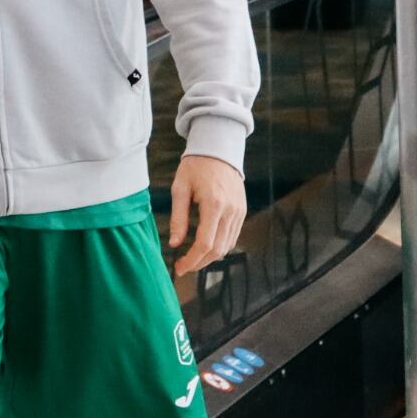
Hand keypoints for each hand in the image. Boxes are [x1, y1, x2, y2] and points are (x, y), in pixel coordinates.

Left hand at [168, 155, 245, 275]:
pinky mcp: (242, 211)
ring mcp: (239, 212)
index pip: (205, 243)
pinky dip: (220, 246)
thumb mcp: (180, 188)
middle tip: (183, 267)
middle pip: (217, 250)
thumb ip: (178, 218)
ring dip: (209, 257)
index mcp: (214, 204)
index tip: (179, 268)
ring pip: (227, 246)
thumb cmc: (195, 167)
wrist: (218, 149)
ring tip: (192, 259)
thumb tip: (174, 244)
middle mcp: (230, 210)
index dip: (191, 260)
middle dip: (199, 263)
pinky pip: (232, 237)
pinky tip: (206, 247)